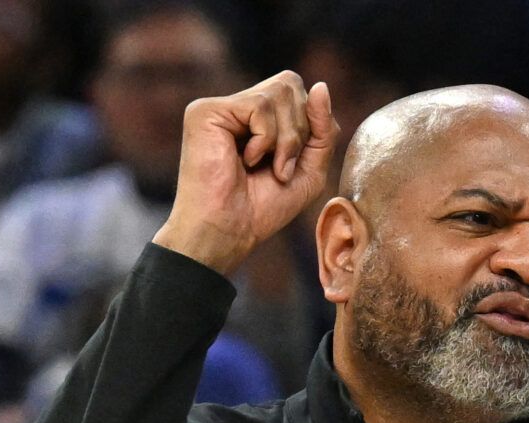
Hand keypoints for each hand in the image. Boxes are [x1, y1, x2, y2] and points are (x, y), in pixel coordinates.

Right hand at [151, 71, 338, 277]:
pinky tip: (246, 161)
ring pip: (279, 92)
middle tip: (282, 168)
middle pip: (290, 84)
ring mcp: (221, 107)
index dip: (309, 124)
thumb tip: (321, 86)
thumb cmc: (263, 209)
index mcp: (258, 119)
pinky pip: (260, 105)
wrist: (229, 232)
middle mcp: (238, 108)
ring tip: (267, 168)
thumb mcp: (310, 170)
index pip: (298, 91)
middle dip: (299, 130)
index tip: (293, 165)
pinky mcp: (206, 111)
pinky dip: (266, 139)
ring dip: (285, 140)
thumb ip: (322, 130)